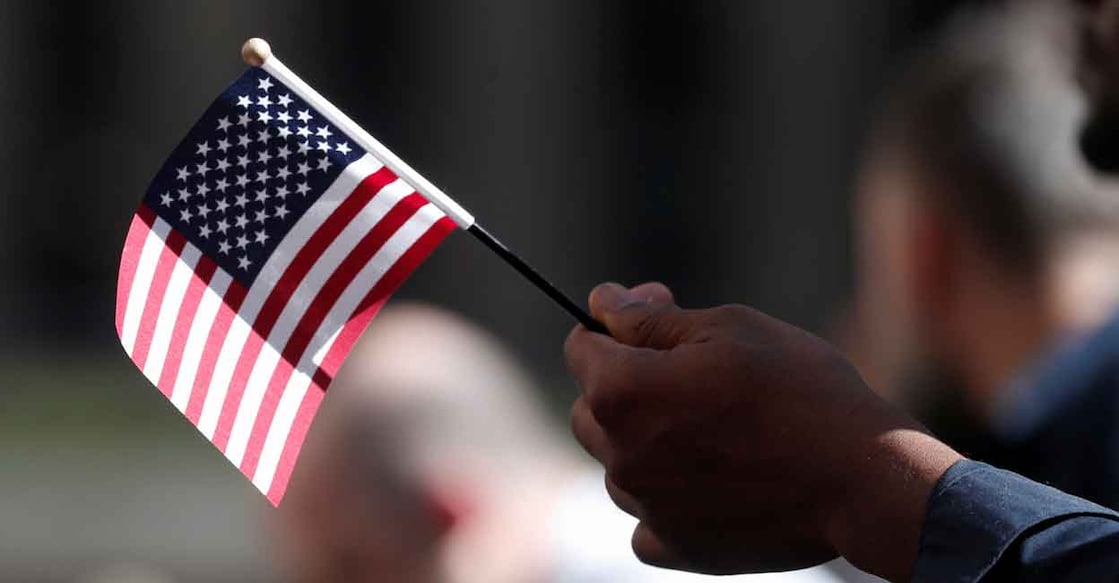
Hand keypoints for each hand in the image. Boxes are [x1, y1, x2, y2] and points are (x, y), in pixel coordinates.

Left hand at [564, 282, 961, 580]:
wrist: (862, 476)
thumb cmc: (800, 389)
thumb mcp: (728, 328)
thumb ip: (651, 318)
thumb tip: (604, 303)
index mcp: (623, 392)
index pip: (580, 347)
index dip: (614, 325)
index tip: (655, 317)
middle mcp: (620, 454)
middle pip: (589, 408)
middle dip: (622, 382)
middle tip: (686, 371)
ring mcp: (646, 506)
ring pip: (616, 464)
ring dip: (643, 440)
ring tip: (710, 426)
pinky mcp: (677, 546)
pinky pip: (644, 518)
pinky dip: (664, 498)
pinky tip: (705, 478)